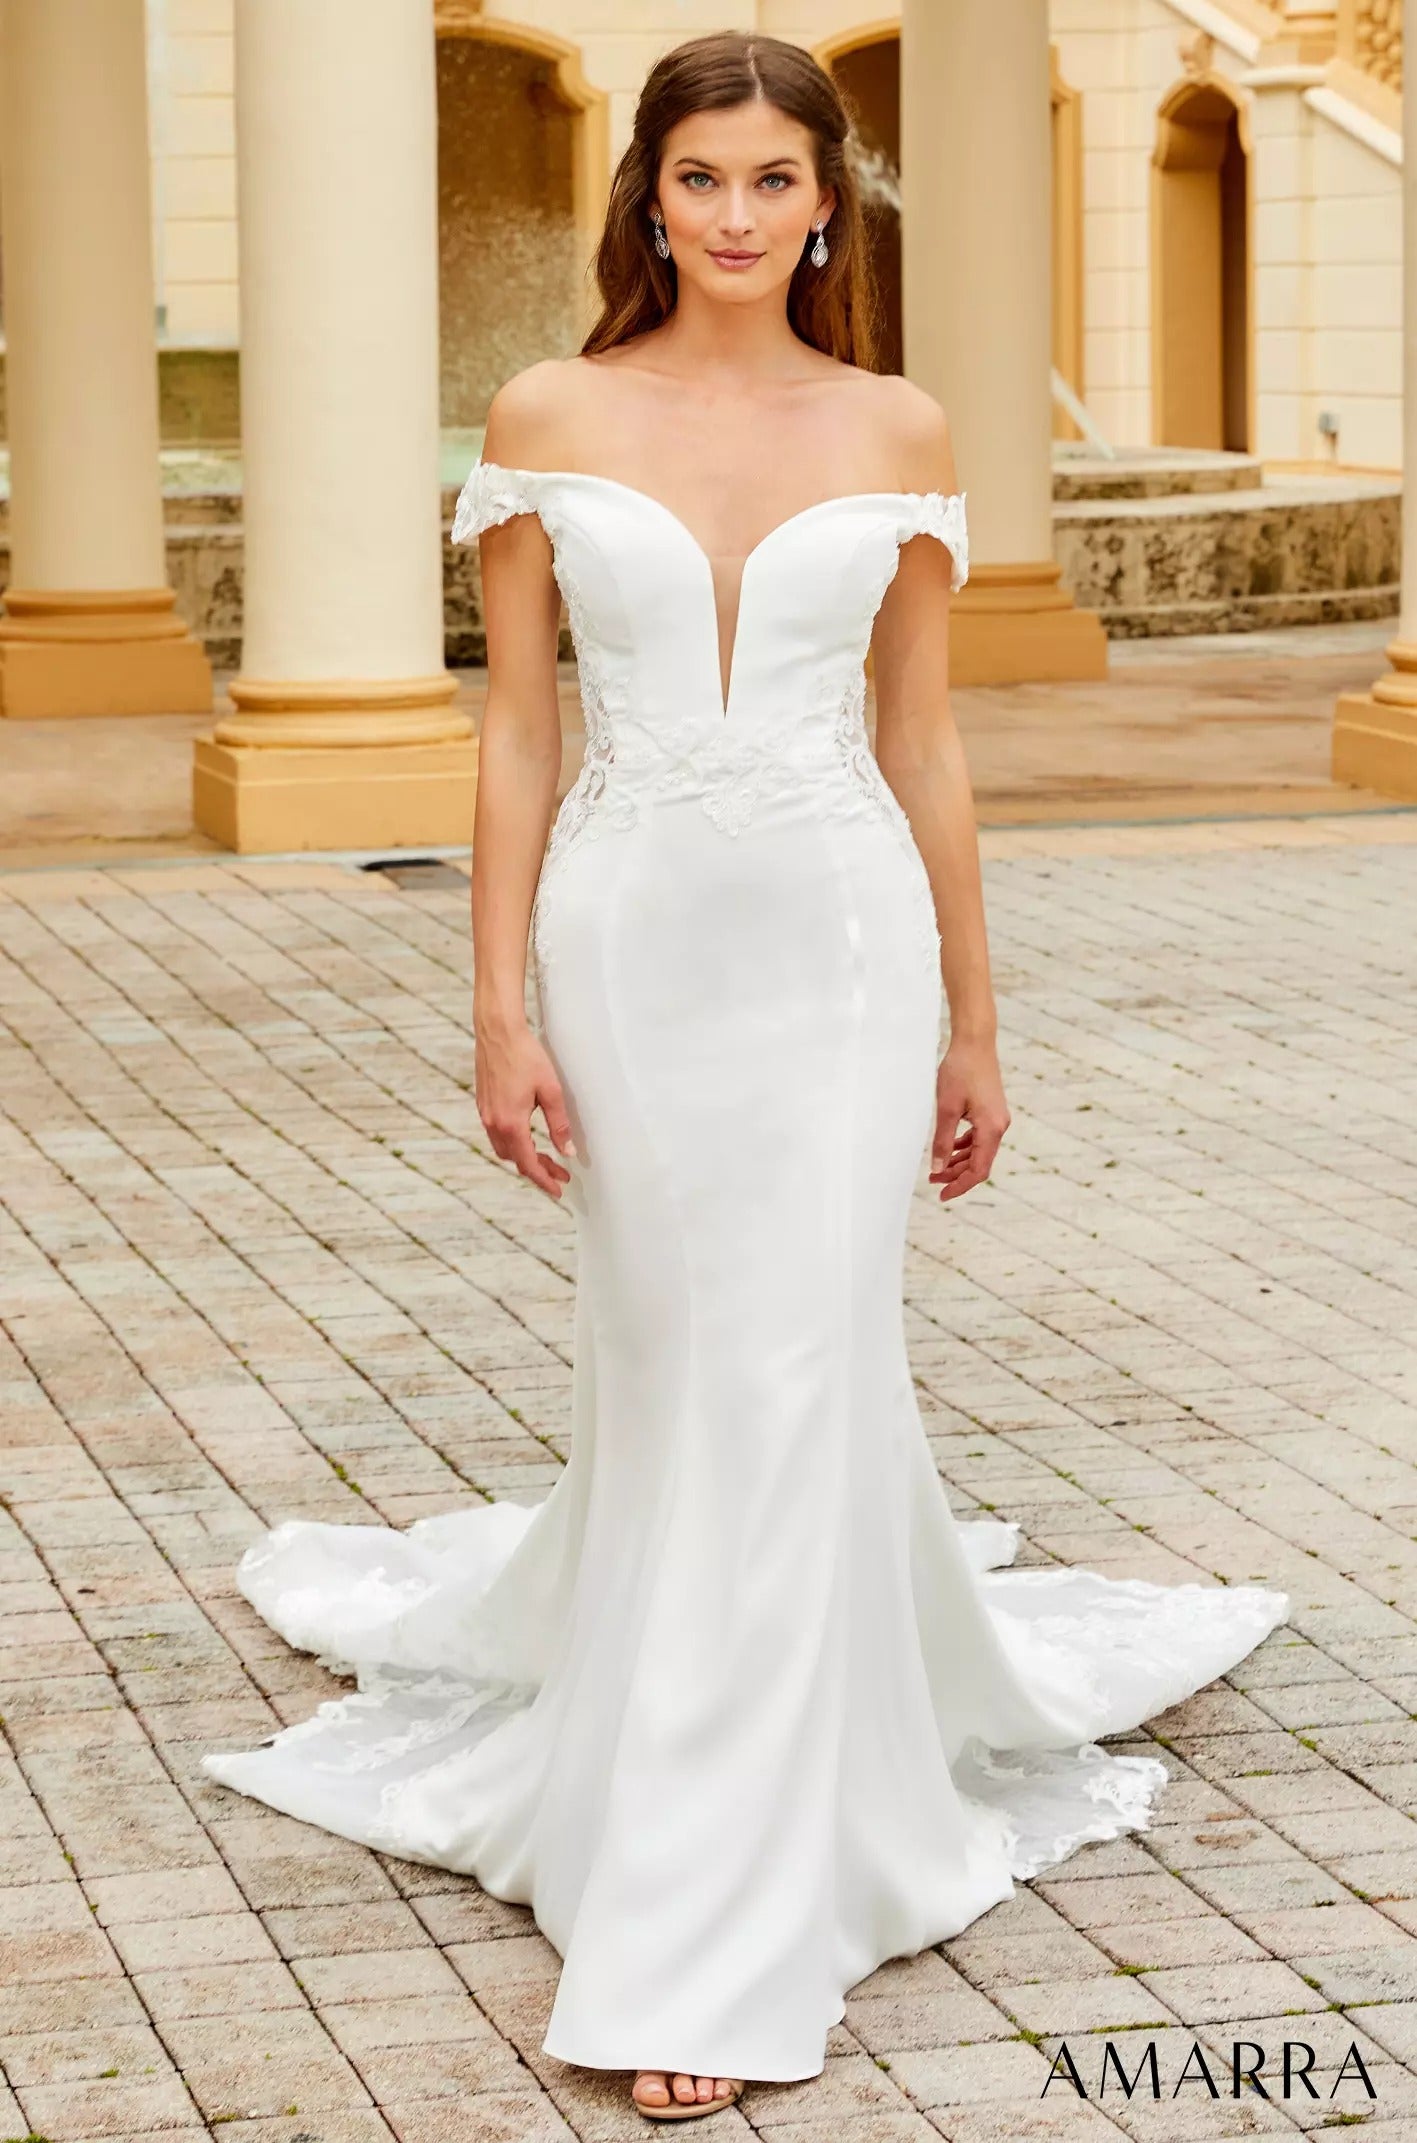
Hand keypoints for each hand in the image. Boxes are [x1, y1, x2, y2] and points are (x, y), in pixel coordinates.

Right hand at [475, 1016, 576, 1199]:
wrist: (498, 1031)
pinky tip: (527, 1136)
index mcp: (511, 1123)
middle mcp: (494, 1123)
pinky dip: (513, 1142)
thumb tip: (567, 1150)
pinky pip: (497, 1134)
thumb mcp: (550, 1091)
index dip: (544, 1179)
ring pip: (504, 1148)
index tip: (558, 1189)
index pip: (528, 1163)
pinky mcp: (484, 1103)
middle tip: (559, 1174)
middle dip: (537, 1170)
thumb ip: (559, 1124)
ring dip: (524, 1156)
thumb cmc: (525, 1056)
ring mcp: (486, 1113)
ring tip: (546, 1158)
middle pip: (515, 1159)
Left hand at [929, 1039, 1009, 1202]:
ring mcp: (997, 1119)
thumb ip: (943, 1142)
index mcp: (991, 1129)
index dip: (960, 1186)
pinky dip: (964, 1147)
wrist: (975, 1042)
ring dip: (959, 1162)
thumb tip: (937, 1169)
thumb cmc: (960, 1071)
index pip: (979, 1170)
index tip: (942, 1195)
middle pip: (980, 1163)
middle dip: (957, 1175)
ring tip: (937, 1169)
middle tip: (932, 1182)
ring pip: (979, 1151)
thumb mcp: (946, 1109)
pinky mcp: (991, 1111)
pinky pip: (979, 1138)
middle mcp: (999, 1127)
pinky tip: (949, 1148)